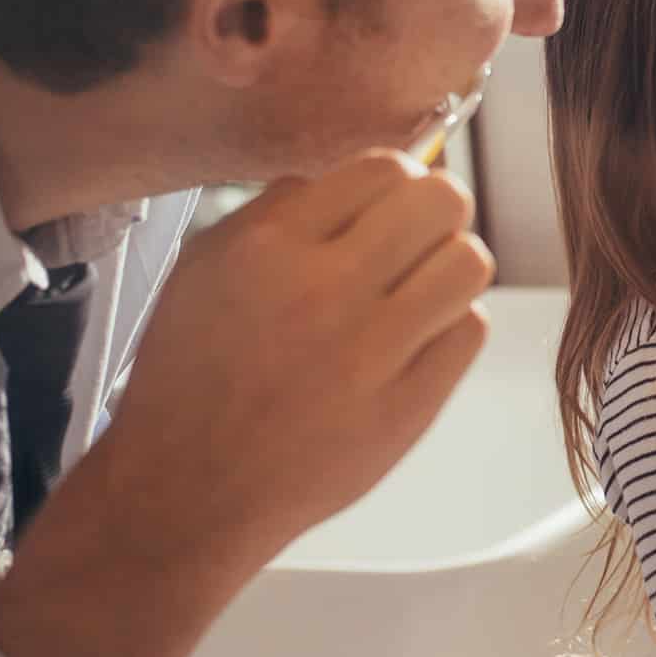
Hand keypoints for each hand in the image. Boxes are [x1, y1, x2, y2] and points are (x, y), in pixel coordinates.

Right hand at [0, 150, 493, 656]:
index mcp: (269, 247)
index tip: (390, 203)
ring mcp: (370, 352)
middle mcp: (323, 291)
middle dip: (437, 213)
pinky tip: (414, 343)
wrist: (187, 489)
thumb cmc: (193, 378)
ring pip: (468, 262)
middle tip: (417, 240)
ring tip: (420, 291)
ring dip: (451, 269)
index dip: (397, 179)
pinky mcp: (406, 406)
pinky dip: (450, 328)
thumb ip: (275, 213)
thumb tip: (349, 177)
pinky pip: (468, 330)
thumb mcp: (203, 270)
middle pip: (441, 201)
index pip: (382, 167)